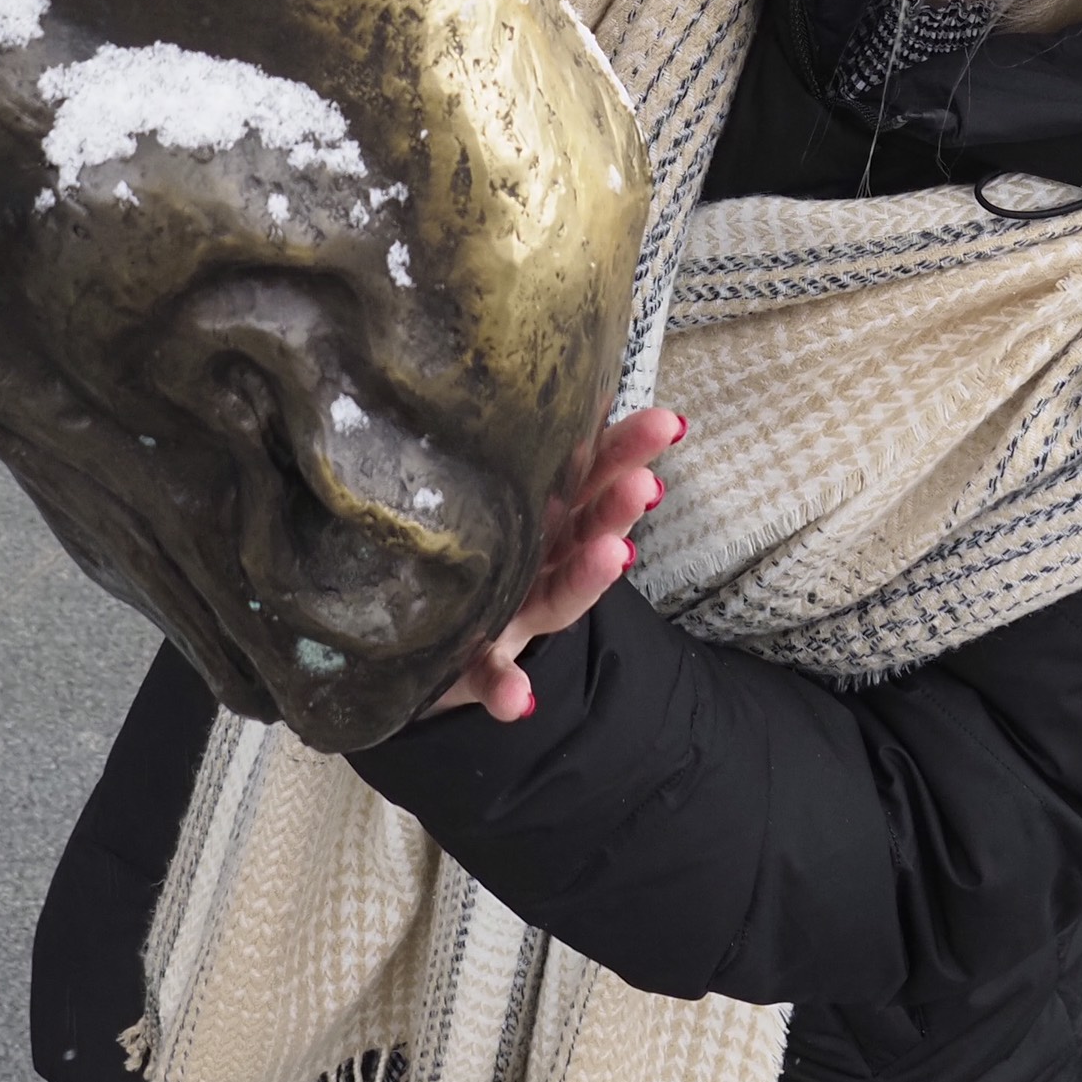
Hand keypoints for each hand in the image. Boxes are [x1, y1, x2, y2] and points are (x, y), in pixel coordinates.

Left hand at [424, 406, 684, 725]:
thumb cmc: (461, 560)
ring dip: (586, 579)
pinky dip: (505, 686)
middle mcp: (539, 566)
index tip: (668, 424)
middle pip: (588, 533)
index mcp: (542, 519)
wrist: (413, 645)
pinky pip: (489, 675)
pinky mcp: (474, 666)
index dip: (627, 451)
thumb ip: (514, 455)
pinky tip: (519, 699)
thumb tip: (559, 383)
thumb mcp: (485, 501)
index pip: (592, 476)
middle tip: (645, 486)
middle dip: (618, 510)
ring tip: (612, 556)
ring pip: (557, 596)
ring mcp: (513, 618)